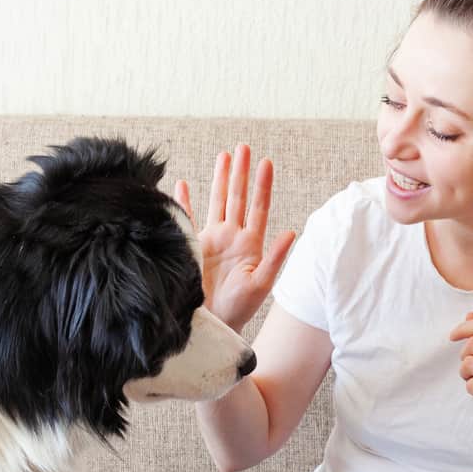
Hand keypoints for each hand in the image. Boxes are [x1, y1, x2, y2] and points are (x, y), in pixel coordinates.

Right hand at [174, 143, 297, 332]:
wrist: (211, 324)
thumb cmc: (238, 310)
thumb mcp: (260, 284)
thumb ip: (275, 258)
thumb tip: (291, 232)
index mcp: (250, 244)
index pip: (258, 207)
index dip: (262, 185)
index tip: (266, 162)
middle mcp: (232, 238)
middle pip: (237, 197)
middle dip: (240, 172)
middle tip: (243, 147)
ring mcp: (212, 240)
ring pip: (216, 202)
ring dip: (219, 179)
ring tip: (224, 156)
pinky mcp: (192, 247)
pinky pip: (187, 218)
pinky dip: (184, 202)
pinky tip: (182, 185)